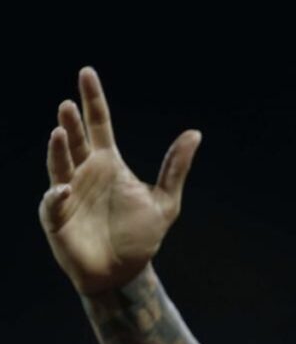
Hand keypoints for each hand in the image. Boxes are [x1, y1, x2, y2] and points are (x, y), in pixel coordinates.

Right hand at [39, 67, 201, 294]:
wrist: (126, 271)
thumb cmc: (142, 235)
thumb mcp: (166, 201)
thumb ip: (176, 167)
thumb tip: (195, 133)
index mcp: (109, 163)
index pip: (99, 123)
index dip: (93, 99)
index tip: (87, 72)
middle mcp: (85, 173)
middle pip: (76, 140)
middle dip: (71, 122)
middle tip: (69, 104)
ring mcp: (68, 193)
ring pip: (59, 166)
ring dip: (58, 150)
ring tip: (60, 132)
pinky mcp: (58, 219)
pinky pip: (52, 205)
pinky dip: (55, 198)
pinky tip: (61, 191)